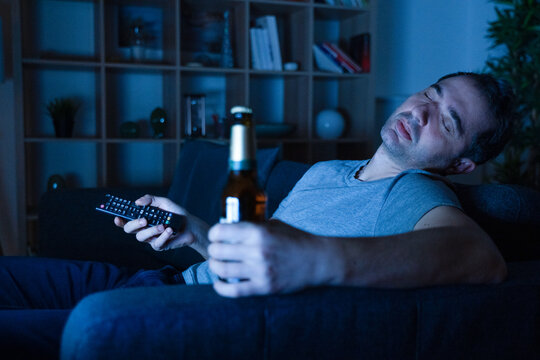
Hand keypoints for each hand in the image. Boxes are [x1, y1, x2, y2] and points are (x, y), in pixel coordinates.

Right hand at [114, 194, 194, 251]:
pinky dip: (163, 236)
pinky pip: (156, 243)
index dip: (120, 220)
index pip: (126, 220)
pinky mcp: (160, 246)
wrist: (191, 225)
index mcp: (142, 218)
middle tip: (144, 220)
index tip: (117, 217)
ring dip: (151, 230)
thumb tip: (137, 202)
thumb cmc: (176, 213)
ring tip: (162, 225)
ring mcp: (151, 238)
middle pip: (129, 230)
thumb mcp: (164, 202)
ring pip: (141, 237)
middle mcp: (144, 229)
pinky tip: (169, 230)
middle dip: (134, 224)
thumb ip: (150, 200)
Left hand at [208, 220, 327, 296]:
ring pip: (222, 270)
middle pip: (218, 251)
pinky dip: (221, 288)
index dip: (214, 233)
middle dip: (213, 250)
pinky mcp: (264, 287)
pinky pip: (234, 291)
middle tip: (215, 251)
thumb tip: (231, 228)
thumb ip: (253, 226)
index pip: (221, 231)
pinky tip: (219, 283)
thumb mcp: (274, 225)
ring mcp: (260, 270)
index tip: (216, 236)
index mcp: (258, 232)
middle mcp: (257, 250)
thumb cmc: (296, 240)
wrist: (318, 260)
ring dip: (215, 267)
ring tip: (217, 264)